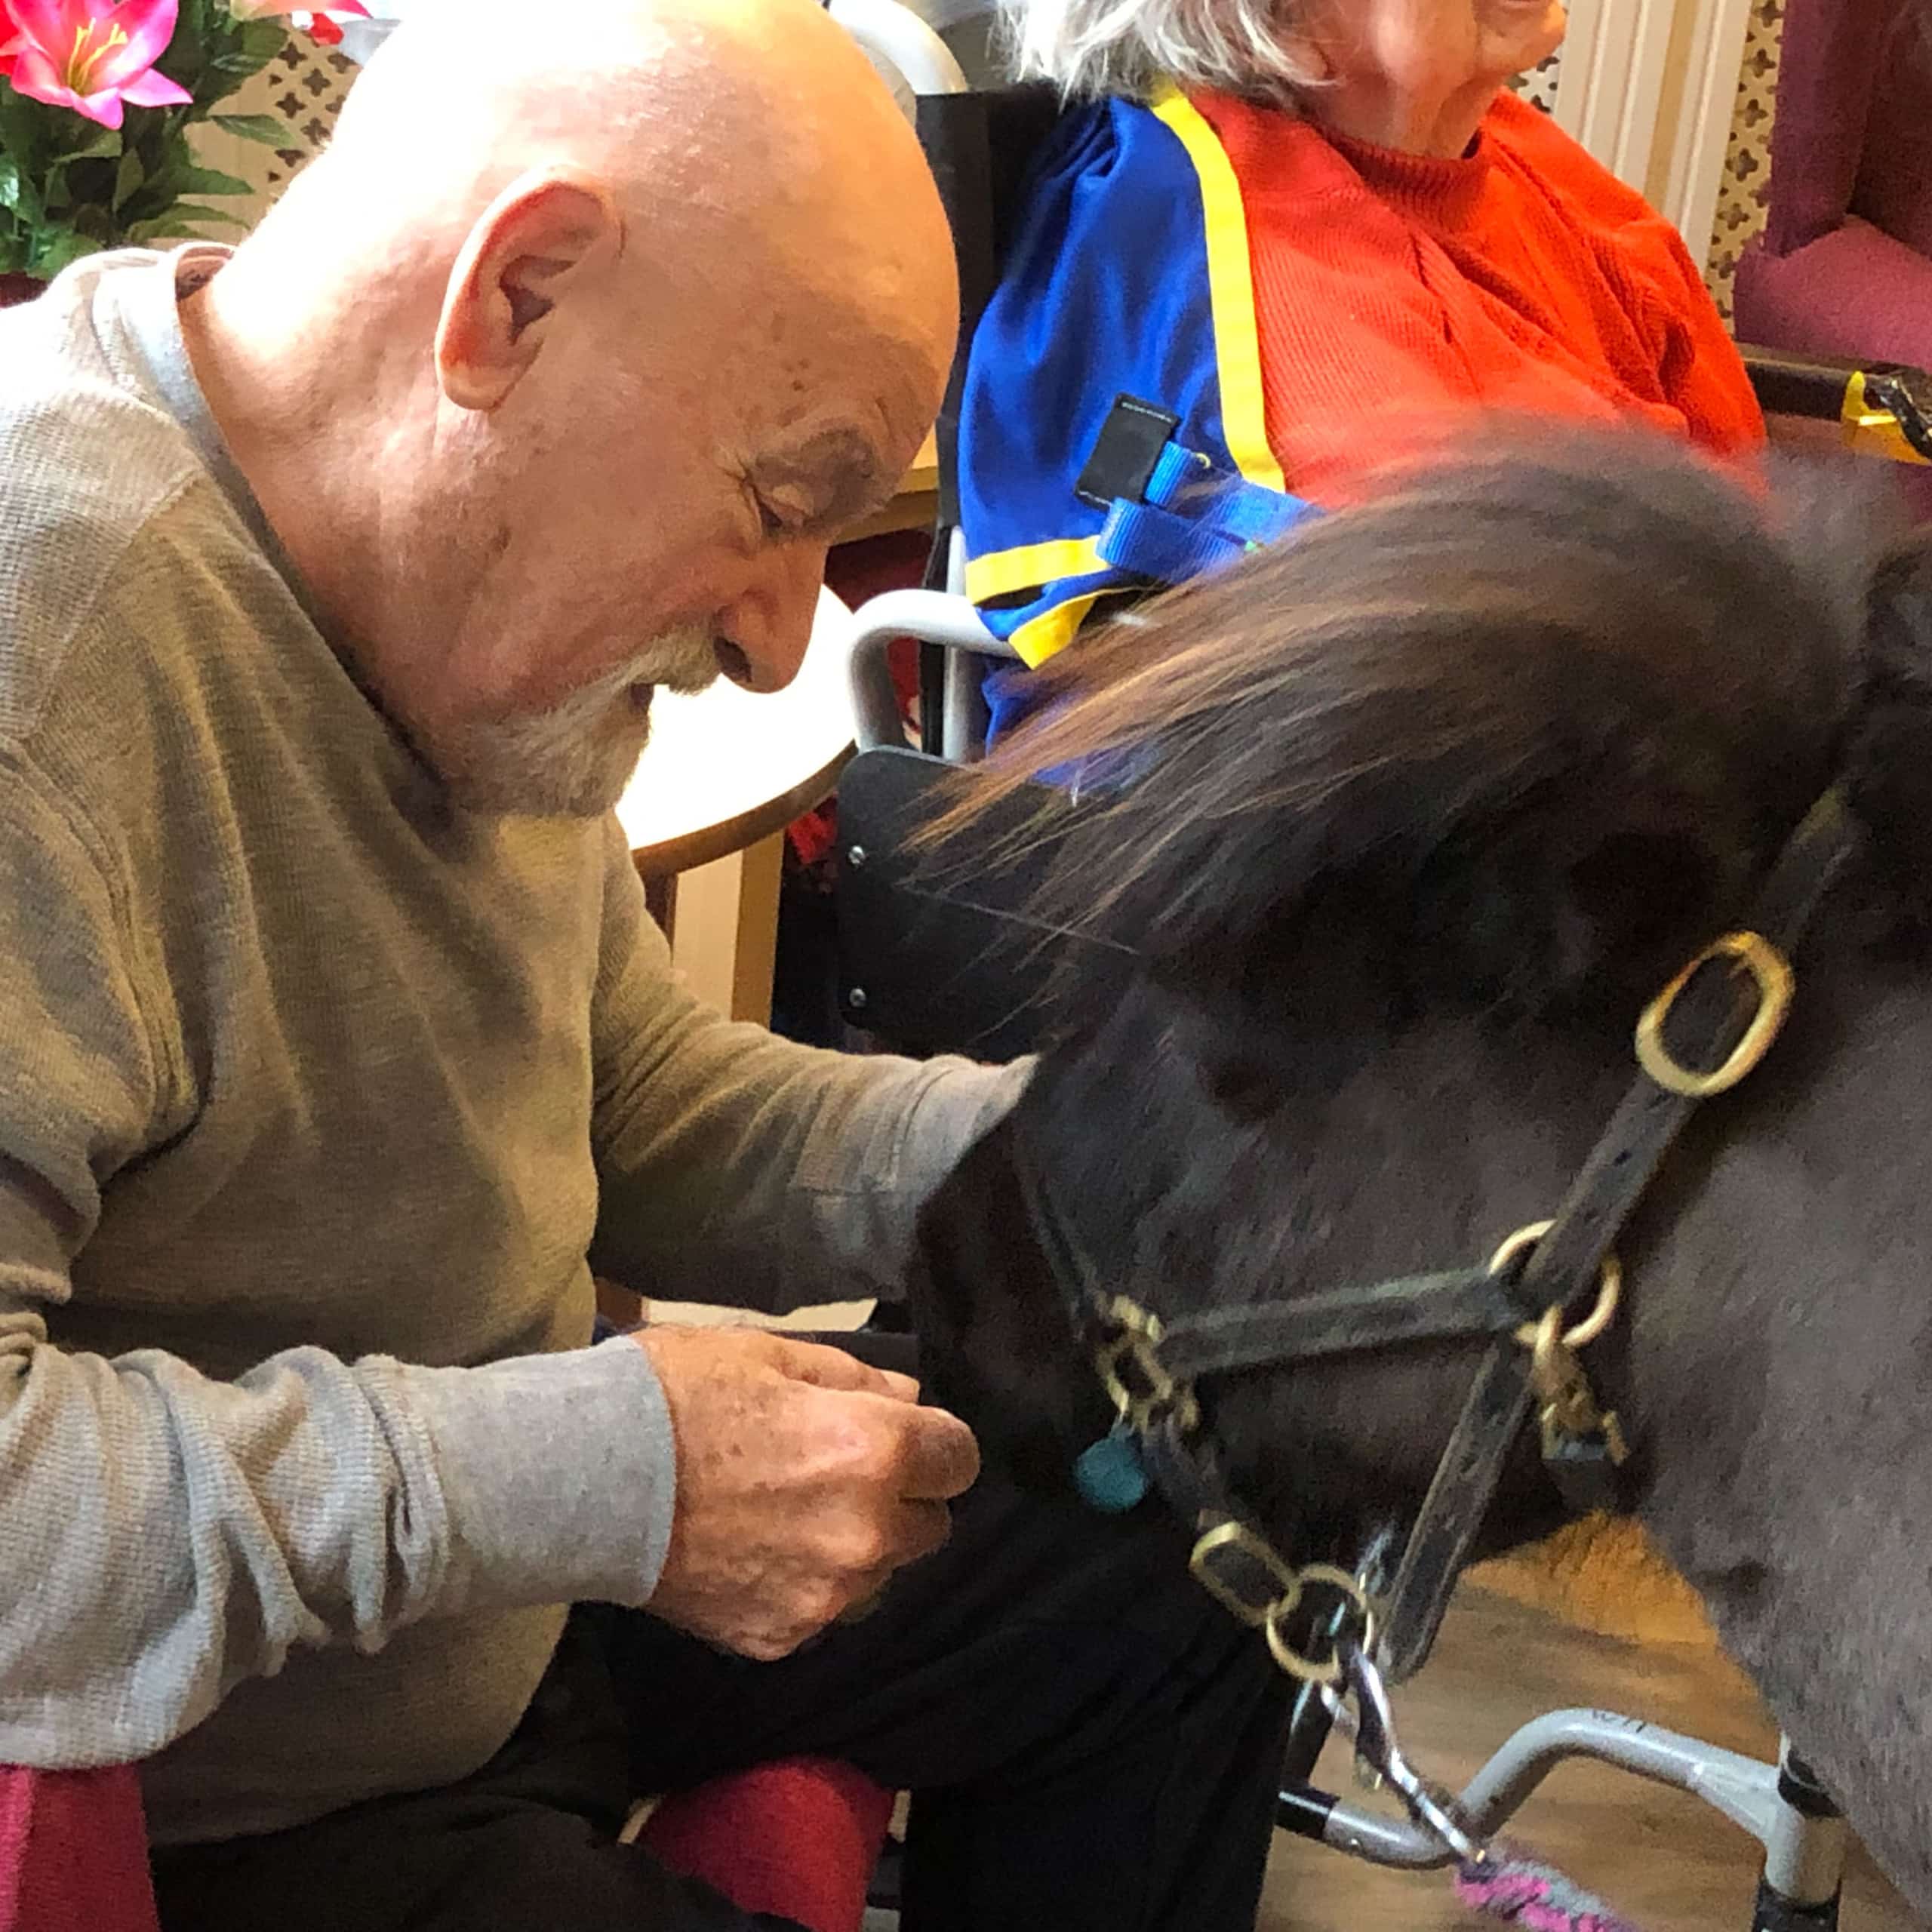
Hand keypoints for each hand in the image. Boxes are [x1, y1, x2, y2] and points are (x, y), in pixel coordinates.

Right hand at [634, 1325, 979, 1659]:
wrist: (583, 1480)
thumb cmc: (677, 1395)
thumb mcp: (771, 1355)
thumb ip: (855, 1381)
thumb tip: (908, 1401)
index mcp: (874, 1451)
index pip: (960, 1458)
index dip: (935, 1444)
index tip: (904, 1439)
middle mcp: (865, 1533)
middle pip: (930, 1526)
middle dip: (900, 1499)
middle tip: (836, 1475)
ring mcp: (824, 1596)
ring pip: (877, 1576)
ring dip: (853, 1549)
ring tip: (787, 1518)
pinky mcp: (779, 1638)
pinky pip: (820, 1612)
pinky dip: (800, 1587)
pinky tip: (751, 1555)